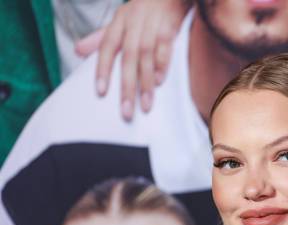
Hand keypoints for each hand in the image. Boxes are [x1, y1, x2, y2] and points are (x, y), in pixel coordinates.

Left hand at [75, 0, 189, 119]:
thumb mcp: (120, 20)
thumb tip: (77, 51)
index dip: (103, 69)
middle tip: (126, 111)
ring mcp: (152, 26)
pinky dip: (163, 66)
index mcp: (119, 23)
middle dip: (127, 86)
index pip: (106, 47)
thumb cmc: (143, 10)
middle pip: (128, 57)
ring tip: (146, 105)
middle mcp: (134, 24)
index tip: (101, 93)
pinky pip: (166, 49)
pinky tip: (160, 83)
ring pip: (147, 57)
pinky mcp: (170, 28)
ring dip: (147, 82)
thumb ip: (100, 38)